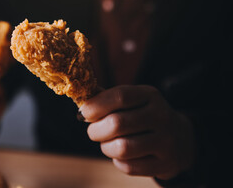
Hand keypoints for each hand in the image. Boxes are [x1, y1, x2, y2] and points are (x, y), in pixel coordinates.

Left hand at [80, 85, 194, 179]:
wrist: (180, 138)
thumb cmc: (143, 116)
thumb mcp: (133, 100)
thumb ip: (108, 99)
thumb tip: (83, 103)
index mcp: (150, 95)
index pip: (120, 96)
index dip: (96, 105)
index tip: (83, 112)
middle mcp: (161, 116)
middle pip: (117, 124)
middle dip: (96, 130)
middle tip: (93, 132)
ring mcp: (166, 141)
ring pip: (122, 148)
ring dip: (106, 147)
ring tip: (107, 144)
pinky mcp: (166, 163)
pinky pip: (129, 167)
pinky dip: (118, 162)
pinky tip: (121, 155)